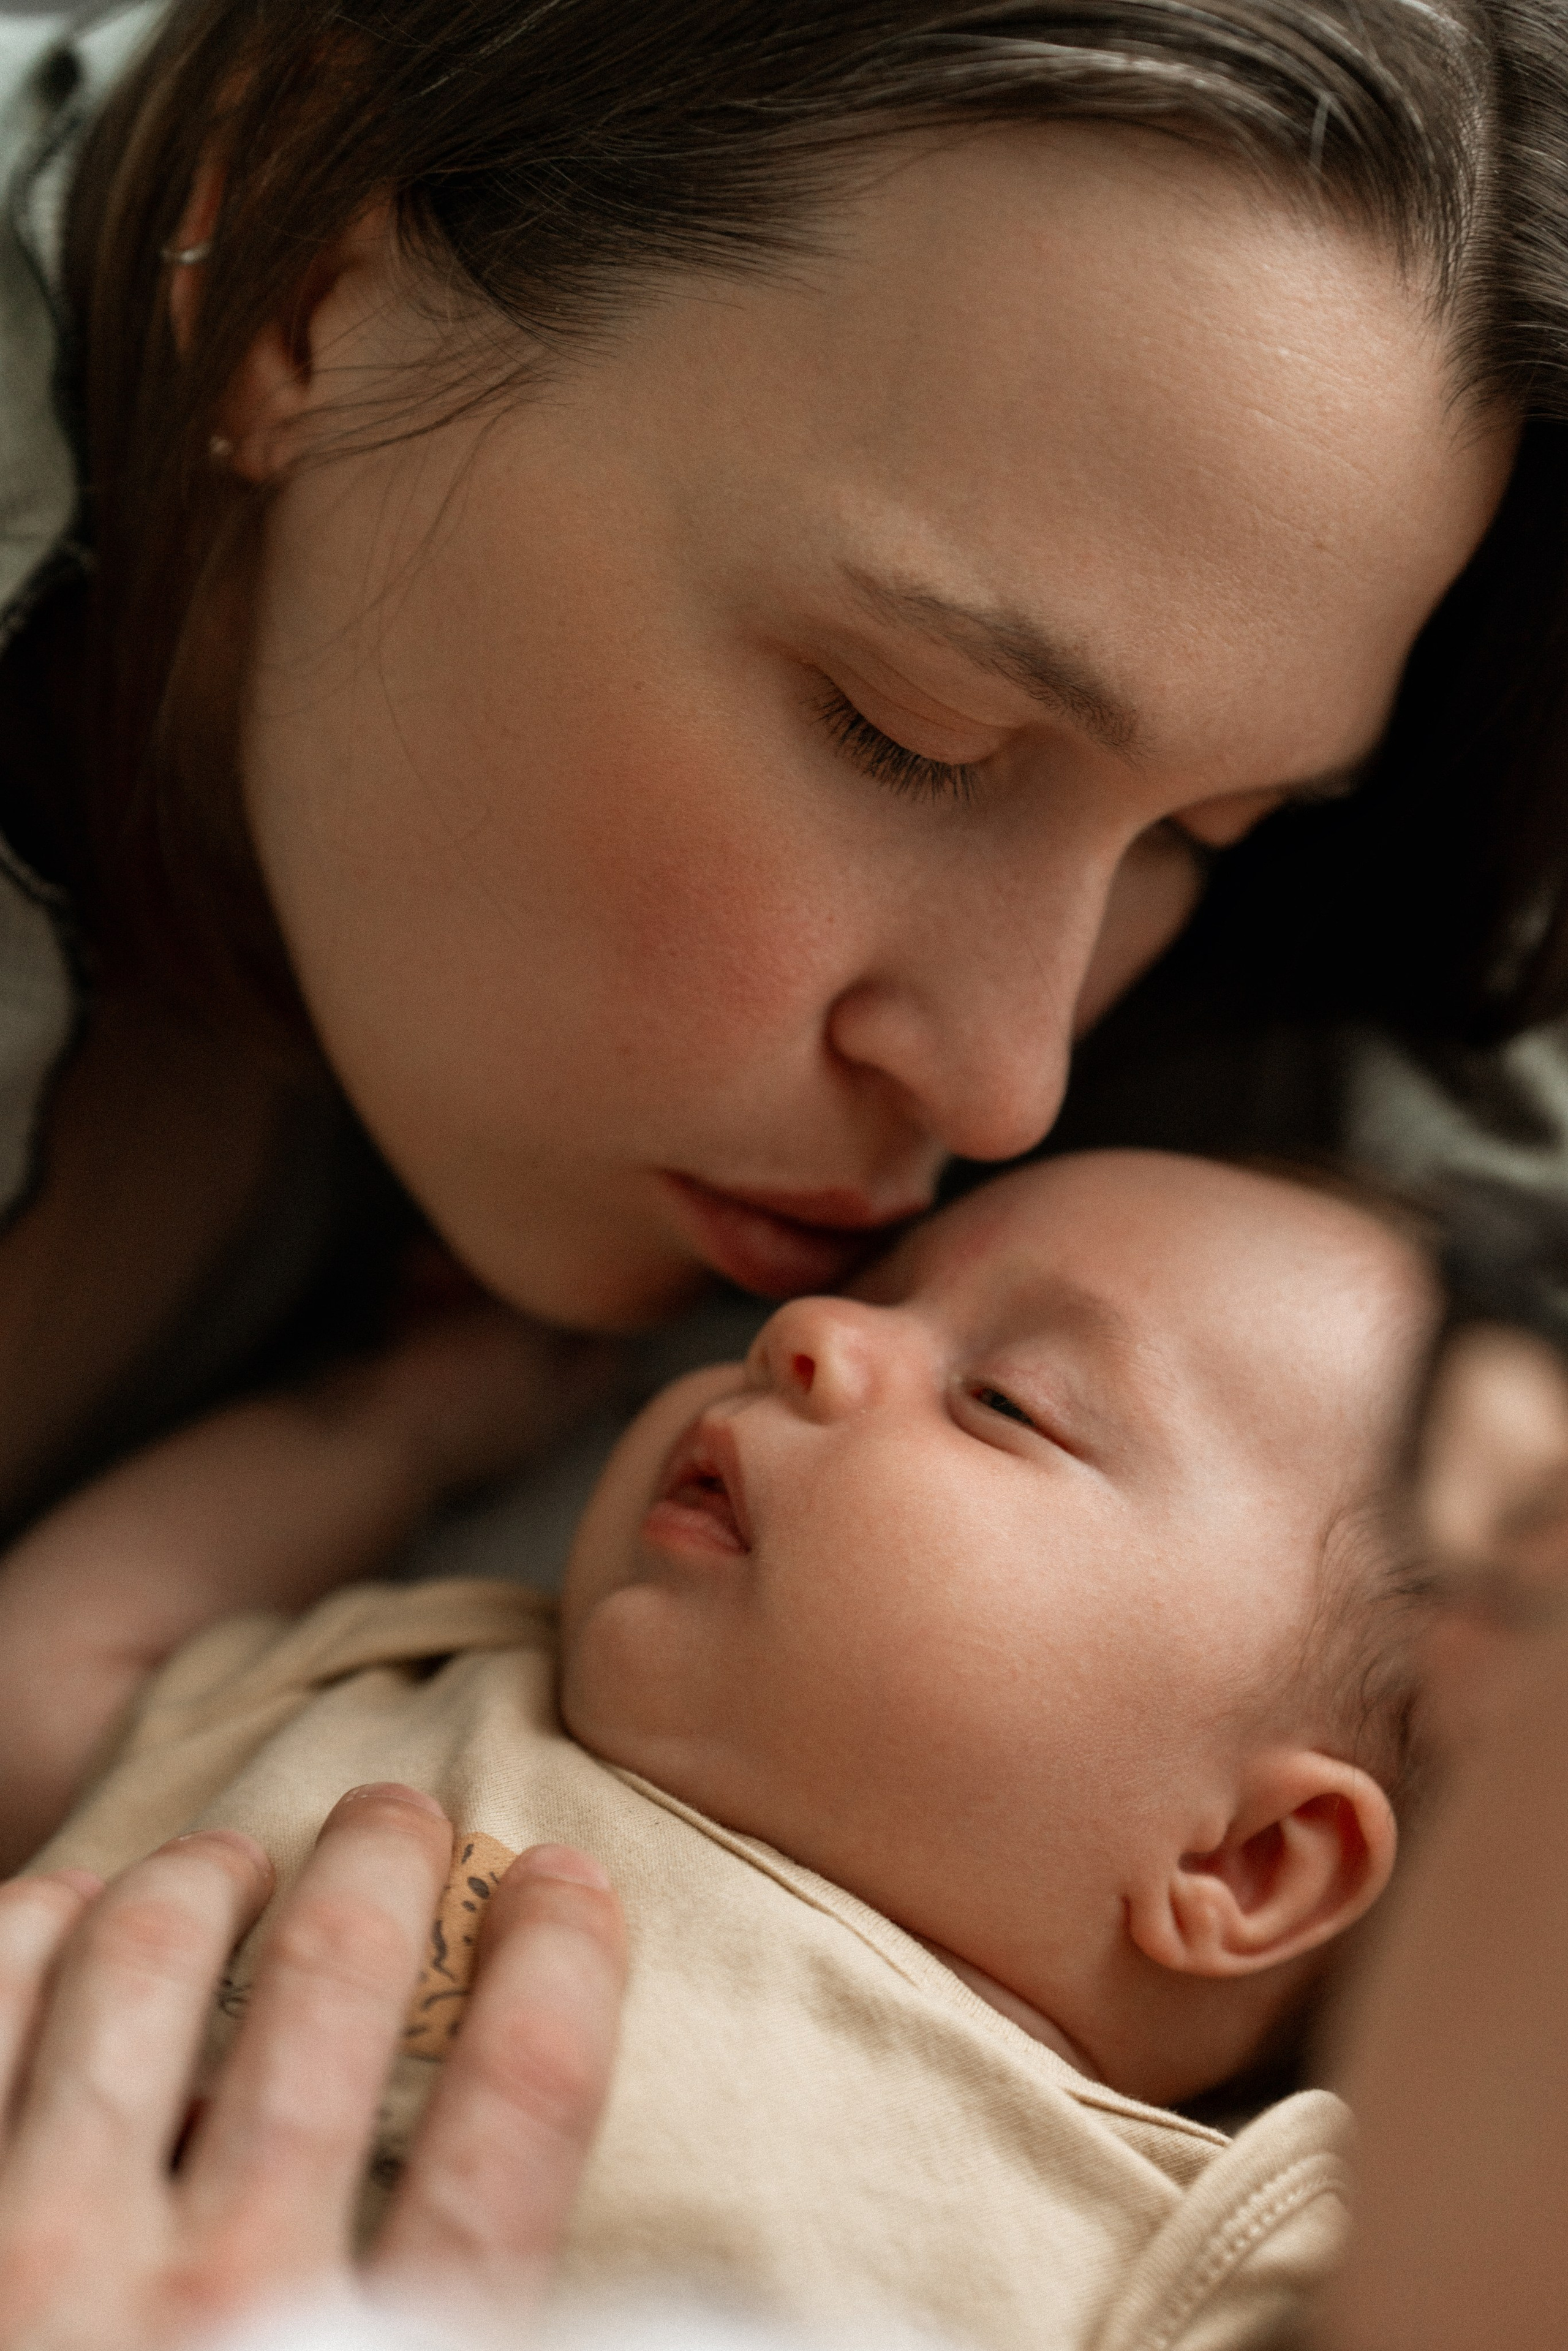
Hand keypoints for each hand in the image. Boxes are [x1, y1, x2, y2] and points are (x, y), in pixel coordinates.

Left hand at [0, 1787, 625, 2348]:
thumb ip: (479, 2332)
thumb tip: (703, 2311)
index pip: (508, 2134)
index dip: (559, 1976)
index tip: (571, 1878)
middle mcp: (213, 2310)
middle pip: (331, 2010)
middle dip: (386, 1875)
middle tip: (402, 1817)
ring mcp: (38, 2264)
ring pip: (143, 1977)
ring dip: (213, 1880)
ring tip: (243, 1857)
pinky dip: (35, 1933)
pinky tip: (75, 1908)